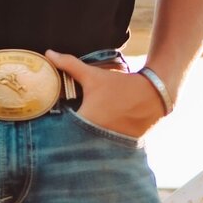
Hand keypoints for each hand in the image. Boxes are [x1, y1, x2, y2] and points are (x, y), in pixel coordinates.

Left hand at [44, 50, 166, 139]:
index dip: (53, 131)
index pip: (61, 132)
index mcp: (86, 120)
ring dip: (82, 144)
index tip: (49, 127)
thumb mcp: (93, 75)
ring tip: (77, 138)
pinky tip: (95, 139)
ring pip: (88, 148)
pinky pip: (102, 150)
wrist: (152, 94)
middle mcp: (97, 136)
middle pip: (73, 142)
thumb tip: (49, 53)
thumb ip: (69, 64)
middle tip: (60, 132)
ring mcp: (109, 144)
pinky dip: (97, 146)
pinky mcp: (119, 147)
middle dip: (67, 139)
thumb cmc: (119, 85)